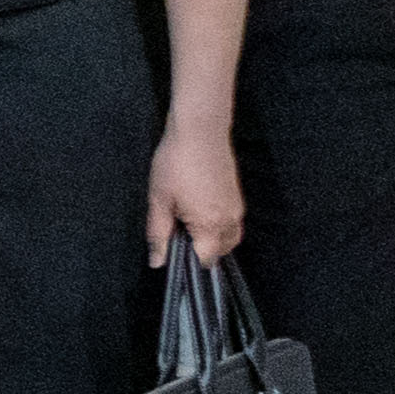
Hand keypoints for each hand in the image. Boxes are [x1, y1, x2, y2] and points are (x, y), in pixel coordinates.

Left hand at [148, 124, 245, 263]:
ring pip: (229, 237)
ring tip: (186, 222)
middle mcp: (230, 220)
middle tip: (177, 235)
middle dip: (201, 251)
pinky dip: (218, 226)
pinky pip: (231, 222)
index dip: (189, 262)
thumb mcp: (159, 201)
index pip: (206, 260)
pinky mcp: (237, 196)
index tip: (173, 253)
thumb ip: (158, 234)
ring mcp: (237, 207)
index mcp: (210, 225)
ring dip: (211, 239)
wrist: (200, 131)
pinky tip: (197, 210)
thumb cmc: (176, 164)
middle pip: (221, 251)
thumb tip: (157, 261)